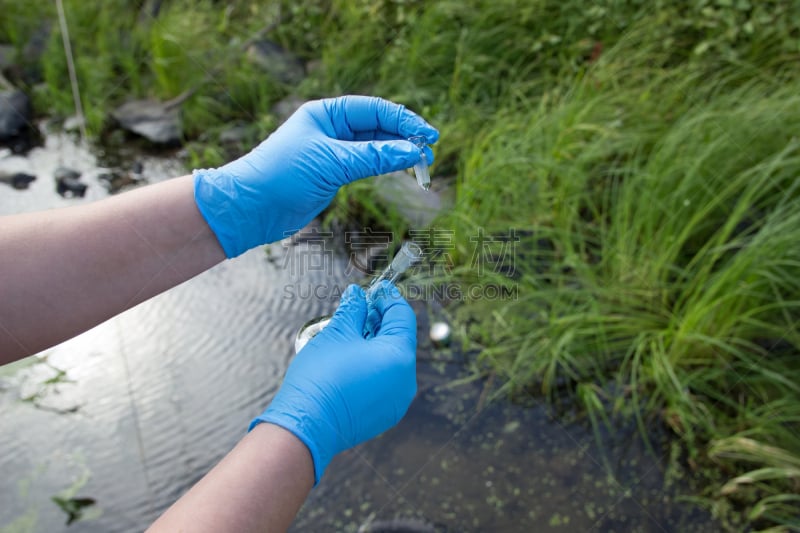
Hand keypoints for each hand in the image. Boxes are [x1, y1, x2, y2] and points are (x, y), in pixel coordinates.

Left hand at [193, 96, 438, 257]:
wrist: (250, 207)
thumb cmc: (281, 175)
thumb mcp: (331, 162)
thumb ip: (373, 156)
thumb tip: (411, 152)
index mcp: (326, 113)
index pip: (374, 109)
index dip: (404, 120)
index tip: (428, 135)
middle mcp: (331, 128)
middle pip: (378, 126)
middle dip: (405, 137)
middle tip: (430, 153)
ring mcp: (332, 151)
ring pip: (374, 146)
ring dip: (398, 153)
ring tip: (422, 164)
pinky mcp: (332, 174)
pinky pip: (366, 164)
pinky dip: (385, 166)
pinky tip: (401, 169)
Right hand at [250, 281, 416, 483]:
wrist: (306, 425)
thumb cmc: (321, 377)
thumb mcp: (337, 334)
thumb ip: (353, 310)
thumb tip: (357, 295)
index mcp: (399, 356)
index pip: (402, 316)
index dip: (388, 298)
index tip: (376, 288)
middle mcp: (406, 380)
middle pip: (399, 339)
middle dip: (380, 321)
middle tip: (359, 308)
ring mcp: (397, 400)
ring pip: (392, 361)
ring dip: (376, 343)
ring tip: (351, 332)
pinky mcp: (384, 414)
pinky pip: (385, 381)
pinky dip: (373, 365)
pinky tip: (351, 358)